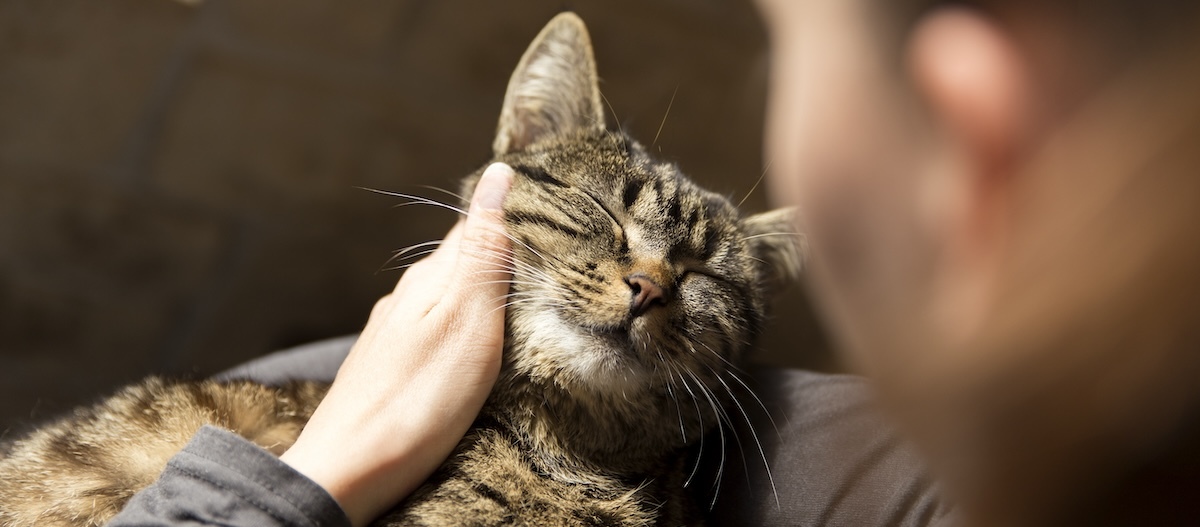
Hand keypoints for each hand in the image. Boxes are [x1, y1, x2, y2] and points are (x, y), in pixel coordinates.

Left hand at [279, 163, 514, 526]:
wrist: (347, 472)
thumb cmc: (416, 400)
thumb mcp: (468, 319)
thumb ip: (484, 252)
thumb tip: (498, 176)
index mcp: (430, 279)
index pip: (477, 227)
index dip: (513, 217)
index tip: (552, 217)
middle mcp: (407, 299)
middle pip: (461, 263)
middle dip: (502, 258)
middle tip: (550, 265)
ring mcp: (394, 336)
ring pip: (447, 301)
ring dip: (483, 298)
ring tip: (522, 308)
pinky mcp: (390, 370)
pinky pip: (435, 334)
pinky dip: (463, 332)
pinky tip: (474, 351)